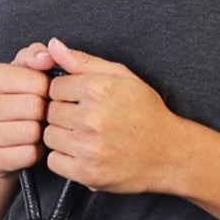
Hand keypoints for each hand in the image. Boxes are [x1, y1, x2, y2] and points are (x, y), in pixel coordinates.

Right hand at [0, 42, 56, 178]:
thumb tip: (47, 56)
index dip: (47, 90)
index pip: (37, 81)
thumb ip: (35, 56)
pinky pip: (28, 155)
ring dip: (40, 134)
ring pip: (32, 132)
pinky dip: (34, 153)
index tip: (40, 95)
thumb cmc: (11, 101)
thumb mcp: (20, 73)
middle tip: (38, 117)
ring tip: (32, 130)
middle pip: (35, 107)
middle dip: (44, 113)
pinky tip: (26, 147)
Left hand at [40, 36, 185, 194]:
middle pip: (50, 112)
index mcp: (98, 89)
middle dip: (63, 115)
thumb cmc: (147, 114)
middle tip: (85, 120)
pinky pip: (54, 162)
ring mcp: (89, 147)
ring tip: (84, 136)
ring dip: (62, 137)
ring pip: (49, 136)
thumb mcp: (122, 77)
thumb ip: (83, 62)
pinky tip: (82, 153)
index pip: (54, 87)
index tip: (80, 101)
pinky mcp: (88, 173)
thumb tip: (52, 46)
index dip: (66, 94)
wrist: (169, 154)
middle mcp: (92, 118)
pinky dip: (64, 159)